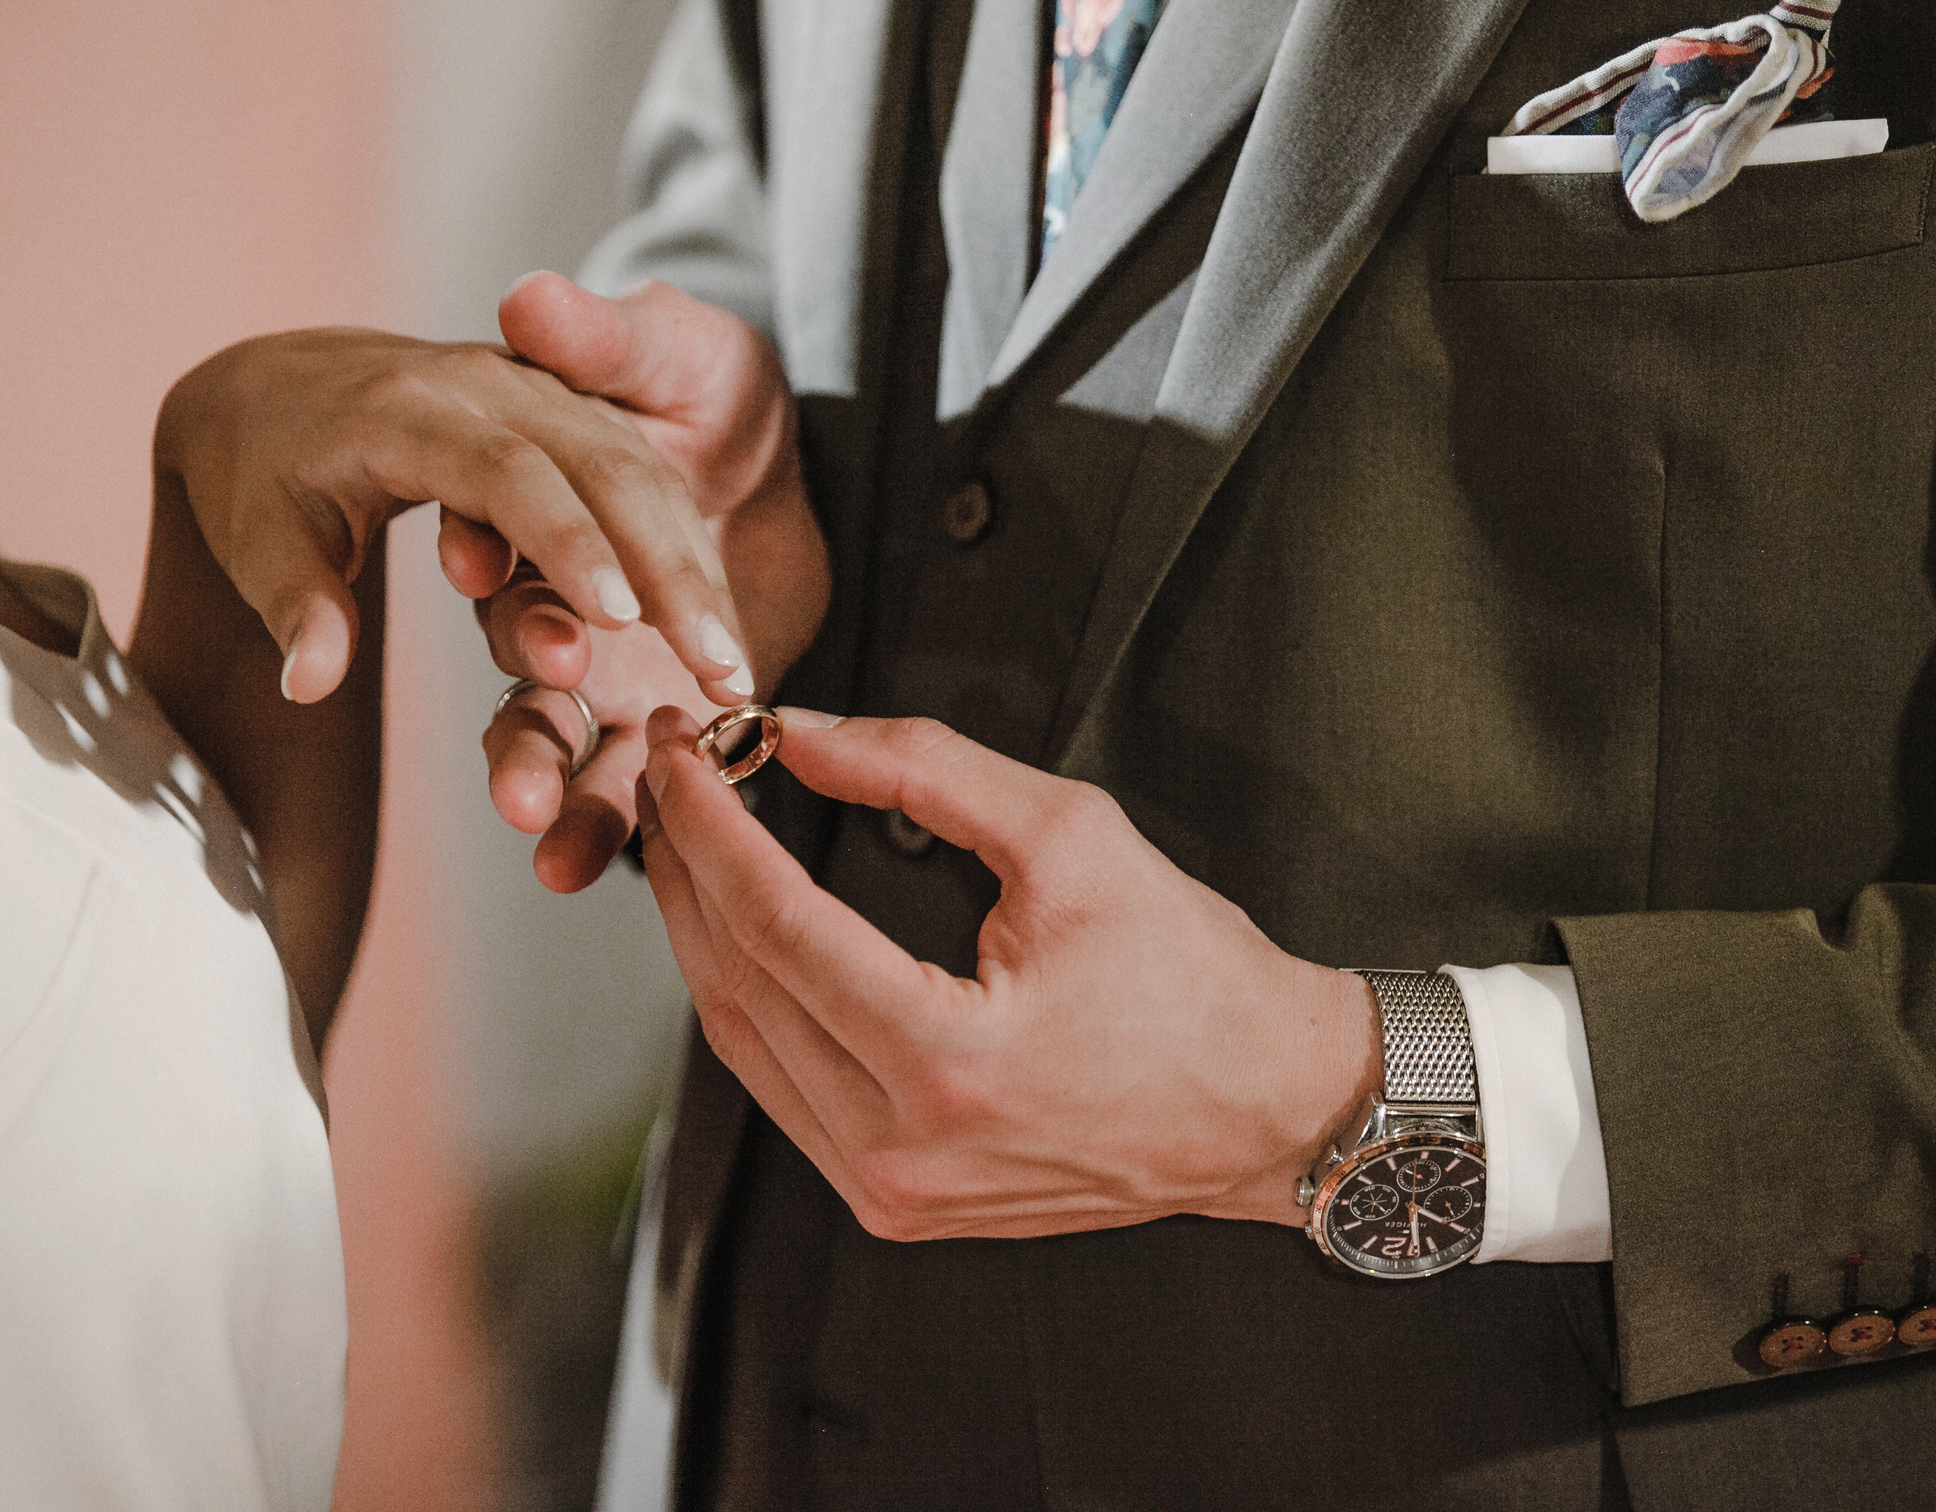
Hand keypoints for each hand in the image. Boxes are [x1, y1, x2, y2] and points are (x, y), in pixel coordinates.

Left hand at [153, 325, 751, 704]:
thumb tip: (309, 682)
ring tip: (732, 673)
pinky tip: (724, 640)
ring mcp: (544, 401)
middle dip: (665, 570)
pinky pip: (648, 483)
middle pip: (603, 471)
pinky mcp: (575, 423)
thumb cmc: (266, 470)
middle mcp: (491, 394)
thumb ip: (295, 602)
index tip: (613, 617)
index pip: (504, 475)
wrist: (285, 382)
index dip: (563, 542)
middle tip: (713, 667)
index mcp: (408, 411)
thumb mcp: (257, 532)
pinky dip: (690, 560)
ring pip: (644, 477)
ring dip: (694, 574)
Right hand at [476, 274, 827, 891]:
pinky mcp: (645, 723)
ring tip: (532, 820)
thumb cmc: (718, 395)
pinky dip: (596, 833)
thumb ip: (609, 336)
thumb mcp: (678, 351)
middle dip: (522, 663)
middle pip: (516, 634)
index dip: (491, 541)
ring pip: (545, 727)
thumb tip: (526, 297)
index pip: (508, 522)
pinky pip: (615, 790)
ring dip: (534, 773)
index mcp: (542, 499)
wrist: (788, 475)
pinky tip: (580, 872)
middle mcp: (551, 590)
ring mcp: (593, 666)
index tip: (478, 561)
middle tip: (547, 676)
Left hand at [634, 707, 1384, 1238]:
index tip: (682, 746)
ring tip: (688, 832)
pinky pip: (782, 1087)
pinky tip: (736, 923)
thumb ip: (920, 771)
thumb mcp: (1069, 834)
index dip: (712, 823)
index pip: (775, 923)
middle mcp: (901, 1147)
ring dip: (701, 929)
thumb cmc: (1187, 970)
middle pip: (736, 983)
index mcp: (948, 1060)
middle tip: (669, 768)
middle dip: (686, 863)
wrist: (1265, 1108)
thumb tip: (795, 733)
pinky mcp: (895, 1203)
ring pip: (742, 1042)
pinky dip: (750, 996)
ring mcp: (891, 1190)